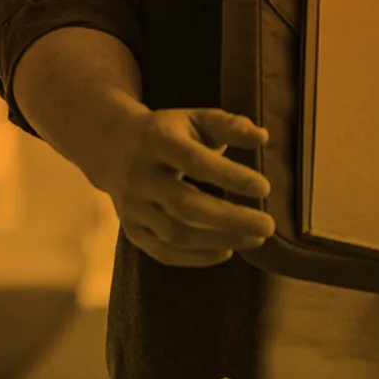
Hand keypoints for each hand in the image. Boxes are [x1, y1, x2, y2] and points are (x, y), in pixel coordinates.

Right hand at [92, 106, 274, 266]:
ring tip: (255, 238)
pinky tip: (225, 251)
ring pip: (176, 233)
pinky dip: (197, 258)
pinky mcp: (131, 228)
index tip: (264, 187)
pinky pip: (163, 252)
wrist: (110, 146)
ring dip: (220, 239)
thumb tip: (261, 137)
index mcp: (155, 140)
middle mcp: (138, 175)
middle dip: (230, 219)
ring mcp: (131, 205)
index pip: (193, 161)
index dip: (229, 176)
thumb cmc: (167, 133)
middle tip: (268, 226)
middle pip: (184, 204)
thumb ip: (229, 125)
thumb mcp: (195, 119)